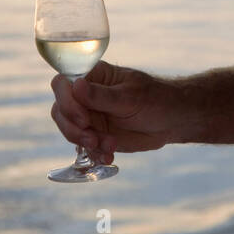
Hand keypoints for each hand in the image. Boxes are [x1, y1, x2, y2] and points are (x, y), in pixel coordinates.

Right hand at [50, 60, 181, 162]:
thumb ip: (102, 95)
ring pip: (70, 130)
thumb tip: (75, 85)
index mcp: (93, 76)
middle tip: (93, 140)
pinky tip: (109, 157)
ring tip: (109, 147)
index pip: (63, 84)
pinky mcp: (96, 135)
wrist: (172, 120)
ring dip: (85, 143)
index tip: (84, 119)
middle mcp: (86, 95)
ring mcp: (89, 116)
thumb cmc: (156, 99)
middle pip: (60, 110)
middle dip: (73, 129)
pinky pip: (84, 147)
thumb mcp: (131, 97)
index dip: (67, 102)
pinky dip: (94, 154)